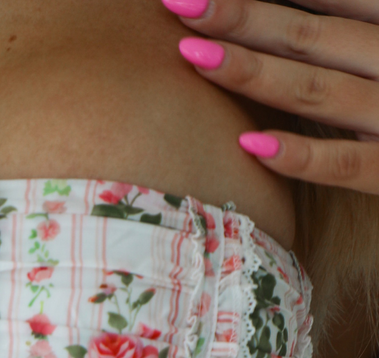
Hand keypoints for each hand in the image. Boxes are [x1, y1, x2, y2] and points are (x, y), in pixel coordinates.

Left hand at [161, 0, 378, 191]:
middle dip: (244, 17)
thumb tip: (296, 17)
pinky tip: (249, 144)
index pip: (331, 0)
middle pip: (311, 35)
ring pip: (319, 91)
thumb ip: (354, 22)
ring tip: (193, 55)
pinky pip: (348, 163)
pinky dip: (301, 154)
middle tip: (180, 1)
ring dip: (254, 73)